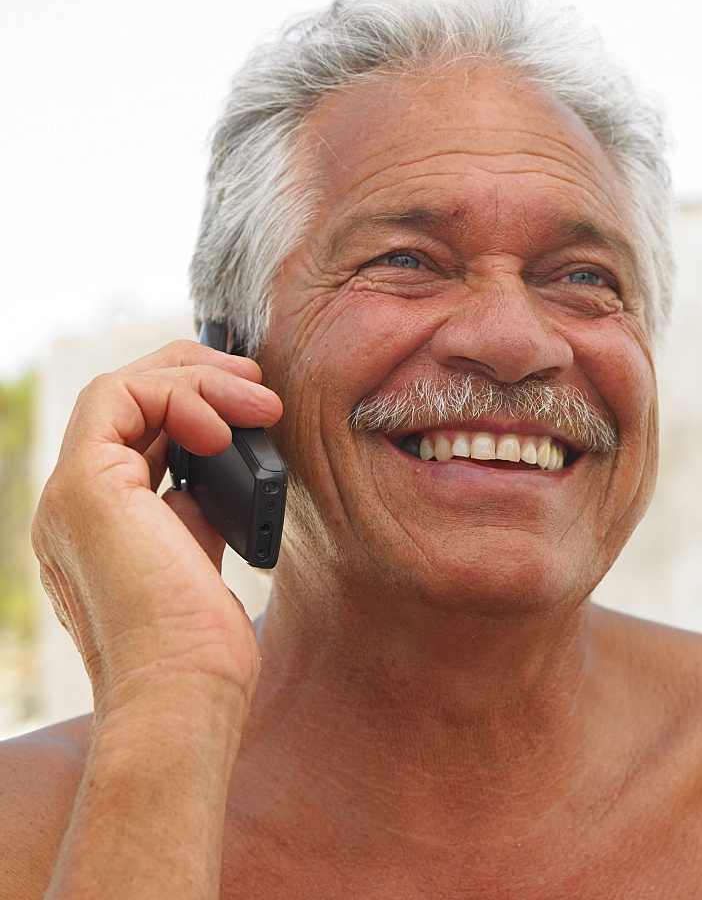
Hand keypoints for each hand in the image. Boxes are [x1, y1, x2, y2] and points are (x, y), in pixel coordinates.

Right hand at [31, 340, 282, 716]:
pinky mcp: (85, 487)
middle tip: (255, 382)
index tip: (249, 403)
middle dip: (194, 376)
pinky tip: (225, 428)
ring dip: (198, 379)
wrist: (182, 695)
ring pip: (119, 390)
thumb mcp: (200, 557)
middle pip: (123, 401)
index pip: (134, 432)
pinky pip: (120, 398)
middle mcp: (74, 506)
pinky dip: (180, 396)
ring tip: (258, 399)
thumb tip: (213, 473)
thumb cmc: (201, 648)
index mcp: (100, 525)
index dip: (189, 401)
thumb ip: (192, 513)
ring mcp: (71, 496)